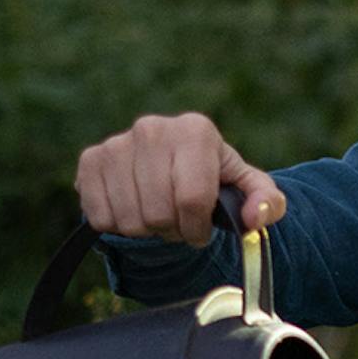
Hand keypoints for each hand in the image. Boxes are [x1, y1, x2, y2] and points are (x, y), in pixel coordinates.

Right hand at [75, 112, 285, 244]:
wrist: (172, 167)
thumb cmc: (215, 180)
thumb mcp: (249, 189)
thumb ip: (267, 202)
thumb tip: (254, 217)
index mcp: (196, 130)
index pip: (192, 200)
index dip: (197, 228)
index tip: (201, 229)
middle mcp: (153, 128)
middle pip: (158, 213)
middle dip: (172, 230)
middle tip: (178, 221)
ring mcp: (117, 142)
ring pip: (129, 220)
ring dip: (146, 231)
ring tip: (158, 214)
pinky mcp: (90, 160)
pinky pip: (99, 216)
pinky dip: (117, 226)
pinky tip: (133, 208)